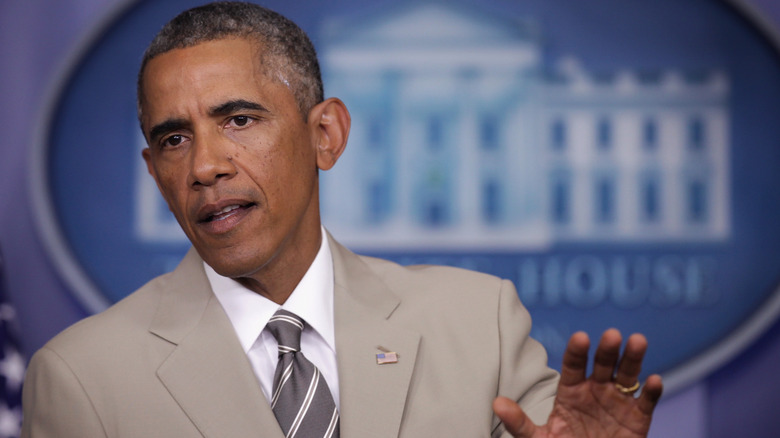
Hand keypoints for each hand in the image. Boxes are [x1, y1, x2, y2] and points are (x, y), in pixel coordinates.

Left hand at [493, 329, 662, 436]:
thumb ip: (520, 423)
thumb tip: (496, 404)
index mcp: (571, 391)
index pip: (573, 365)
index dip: (577, 352)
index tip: (580, 338)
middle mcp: (595, 390)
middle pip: (602, 364)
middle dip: (607, 349)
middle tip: (611, 334)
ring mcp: (618, 402)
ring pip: (627, 375)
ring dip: (633, 358)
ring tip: (637, 341)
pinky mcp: (638, 418)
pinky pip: (646, 402)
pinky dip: (652, 392)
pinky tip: (654, 380)